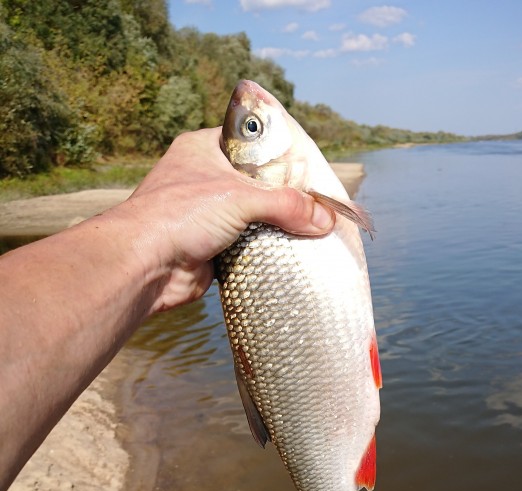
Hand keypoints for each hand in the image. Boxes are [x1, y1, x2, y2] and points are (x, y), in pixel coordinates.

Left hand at [118, 127, 334, 314]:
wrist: (144, 266)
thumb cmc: (180, 215)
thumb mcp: (239, 198)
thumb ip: (286, 205)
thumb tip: (326, 220)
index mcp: (204, 149)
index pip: (251, 142)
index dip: (280, 154)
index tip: (309, 168)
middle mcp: (204, 178)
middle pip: (257, 184)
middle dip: (284, 196)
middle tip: (316, 203)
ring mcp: (207, 215)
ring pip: (254, 217)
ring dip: (277, 226)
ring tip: (310, 229)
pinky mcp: (212, 248)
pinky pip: (248, 246)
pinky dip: (266, 251)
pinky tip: (290, 253)